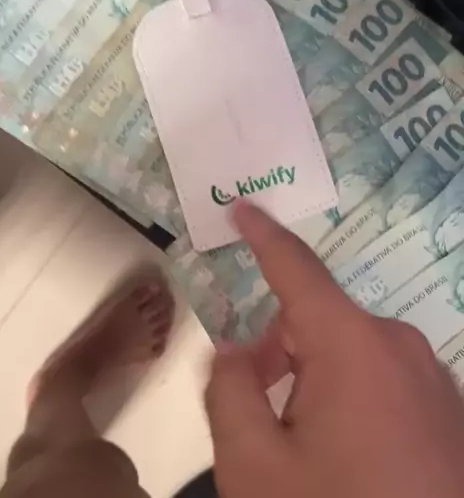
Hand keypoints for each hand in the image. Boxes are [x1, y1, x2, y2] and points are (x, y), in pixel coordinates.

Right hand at [205, 203, 463, 497]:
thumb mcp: (256, 466)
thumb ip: (231, 391)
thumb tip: (236, 350)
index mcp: (353, 343)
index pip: (297, 269)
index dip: (264, 236)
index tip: (243, 207)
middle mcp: (399, 347)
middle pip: (320, 324)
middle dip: (279, 351)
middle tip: (252, 411)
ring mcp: (433, 382)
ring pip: (352, 358)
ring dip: (314, 384)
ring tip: (300, 456)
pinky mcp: (451, 415)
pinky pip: (385, 385)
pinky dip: (352, 403)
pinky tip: (345, 466)